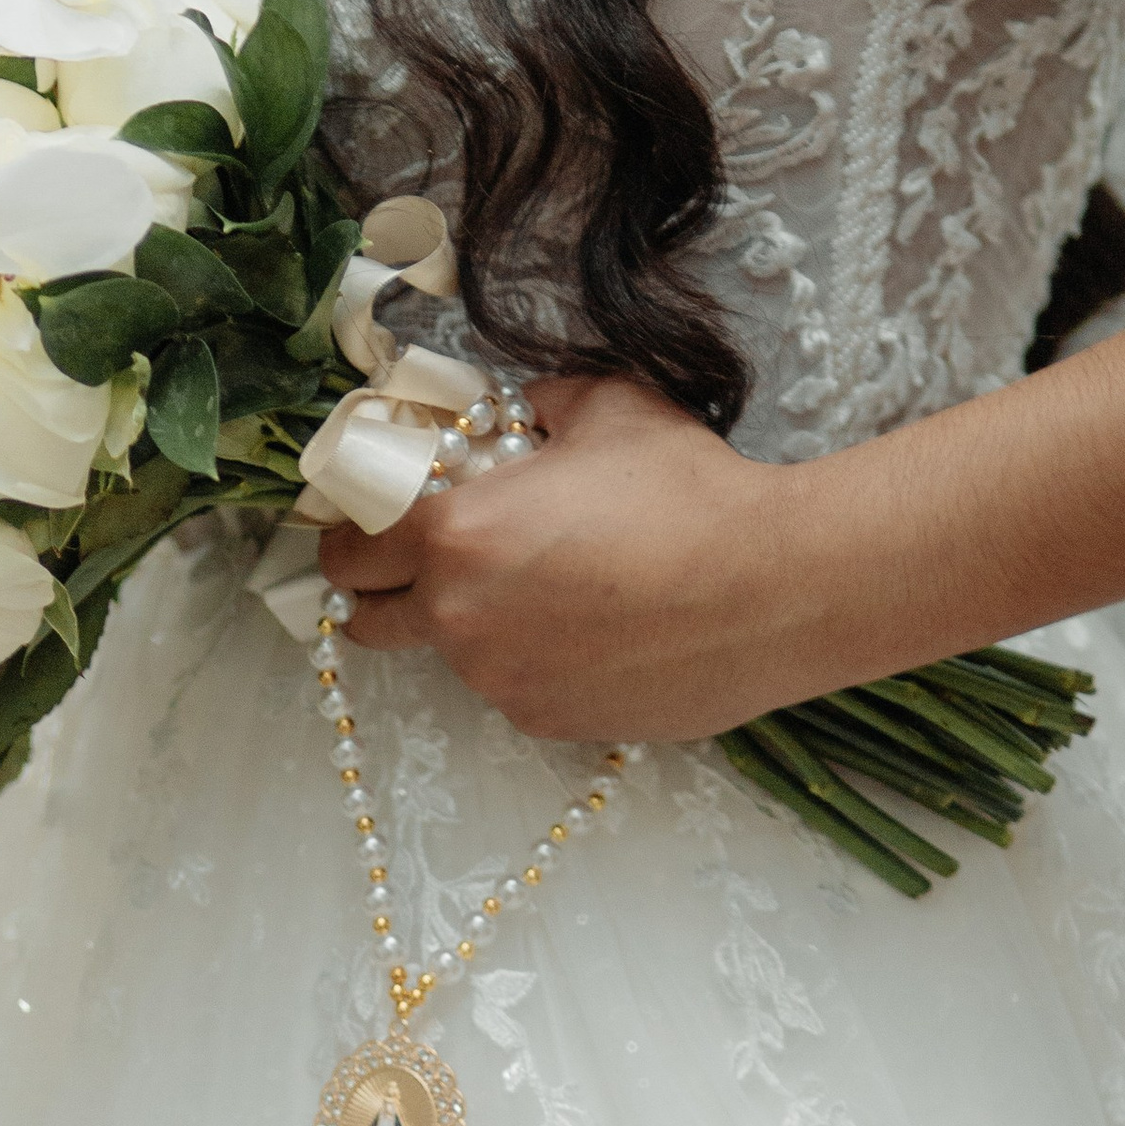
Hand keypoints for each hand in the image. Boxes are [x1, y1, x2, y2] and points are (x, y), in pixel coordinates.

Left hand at [320, 375, 821, 740]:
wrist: (776, 588)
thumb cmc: (691, 492)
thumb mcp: (607, 409)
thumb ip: (538, 405)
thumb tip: (517, 410)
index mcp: (454, 534)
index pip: (348, 551)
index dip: (351, 536)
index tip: (370, 528)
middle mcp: (458, 616)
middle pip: (366, 620)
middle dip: (382, 592)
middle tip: (425, 566)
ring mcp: (499, 679)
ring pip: (450, 654)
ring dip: (470, 624)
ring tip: (549, 589)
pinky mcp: (545, 720)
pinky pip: (511, 686)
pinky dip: (530, 660)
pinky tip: (593, 629)